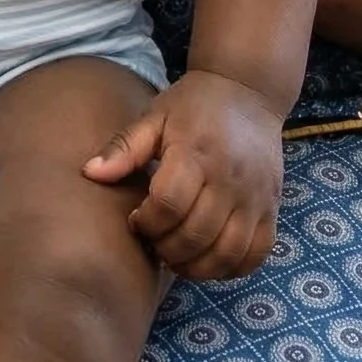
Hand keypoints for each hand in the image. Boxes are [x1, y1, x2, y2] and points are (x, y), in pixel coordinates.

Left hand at [83, 69, 283, 279]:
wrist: (246, 92)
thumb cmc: (193, 105)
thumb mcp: (155, 116)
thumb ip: (125, 148)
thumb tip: (89, 173)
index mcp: (195, 153)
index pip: (169, 204)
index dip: (147, 222)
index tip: (136, 220)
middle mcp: (229, 180)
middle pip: (196, 235)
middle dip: (168, 249)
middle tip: (153, 244)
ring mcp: (255, 198)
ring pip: (227, 253)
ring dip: (198, 268)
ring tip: (176, 257)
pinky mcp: (272, 209)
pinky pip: (256, 254)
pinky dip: (231, 269)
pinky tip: (208, 261)